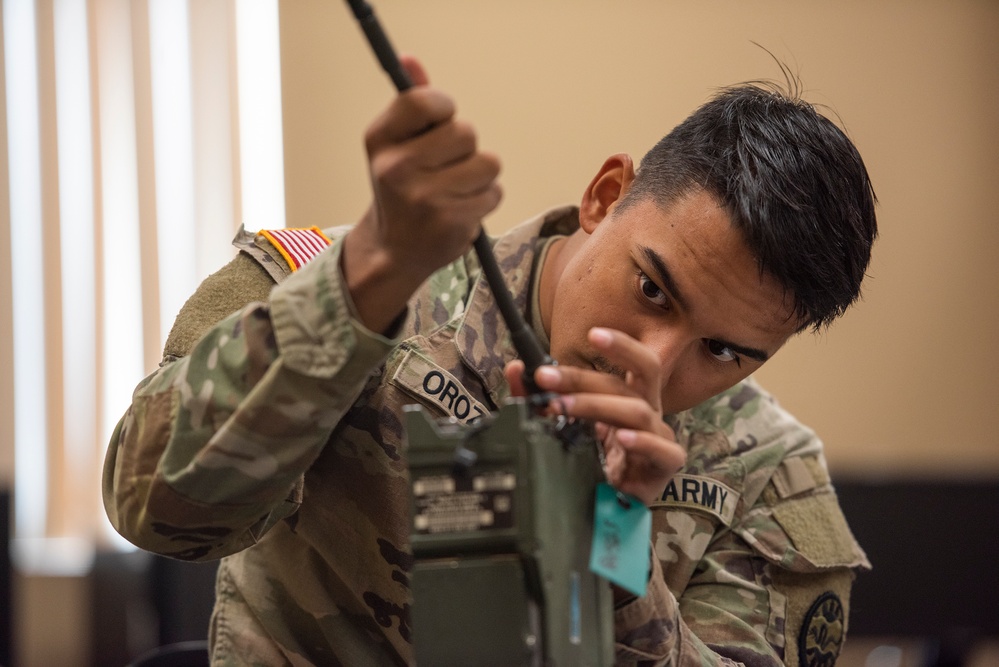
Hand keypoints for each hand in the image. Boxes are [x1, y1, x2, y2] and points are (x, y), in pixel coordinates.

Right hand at [343, 56, 501, 332]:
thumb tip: (411, 60)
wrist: (394, 250)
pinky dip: (485, 199)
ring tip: (456, 189)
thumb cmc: (401, 188)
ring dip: (480, 175)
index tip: (441, 121)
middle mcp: (396, 168)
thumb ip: (411, 105)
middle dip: (464, 147)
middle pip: (465, 132)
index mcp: (380, 140)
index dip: (443, 107)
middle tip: (445, 166)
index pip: (423, 101)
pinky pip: (494, 192)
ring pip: (487, 162)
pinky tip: (461, 209)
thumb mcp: (396, 145)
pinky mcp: (451, 221)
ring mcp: (424, 197)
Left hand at [504, 327, 685, 505]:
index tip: (593, 334)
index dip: (621, 346)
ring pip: (637, 412)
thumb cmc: (589, 463)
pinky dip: (642, 442)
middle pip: (628, 384)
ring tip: (563, 407)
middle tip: (547, 378)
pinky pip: (663, 451)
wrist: (602, 513)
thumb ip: (538, 398)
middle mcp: (647, 414)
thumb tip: (516, 369)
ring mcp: (659, 440)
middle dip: (584, 378)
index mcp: (629, 399)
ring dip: (596, 405)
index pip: (634, 364)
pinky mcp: (664, 468)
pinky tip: (620, 438)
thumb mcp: (562, 427)